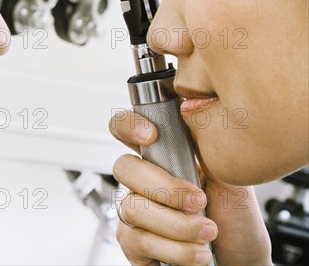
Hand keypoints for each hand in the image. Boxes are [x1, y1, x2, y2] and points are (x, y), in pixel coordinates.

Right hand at [109, 110, 271, 264]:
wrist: (242, 260)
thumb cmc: (235, 222)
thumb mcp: (231, 179)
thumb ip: (206, 149)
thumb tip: (189, 114)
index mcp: (162, 158)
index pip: (126, 129)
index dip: (129, 126)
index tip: (151, 135)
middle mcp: (142, 183)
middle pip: (124, 167)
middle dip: (165, 188)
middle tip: (199, 201)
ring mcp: (134, 212)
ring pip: (133, 207)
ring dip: (178, 224)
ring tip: (207, 232)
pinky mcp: (133, 244)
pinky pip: (140, 240)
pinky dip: (175, 249)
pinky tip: (197, 252)